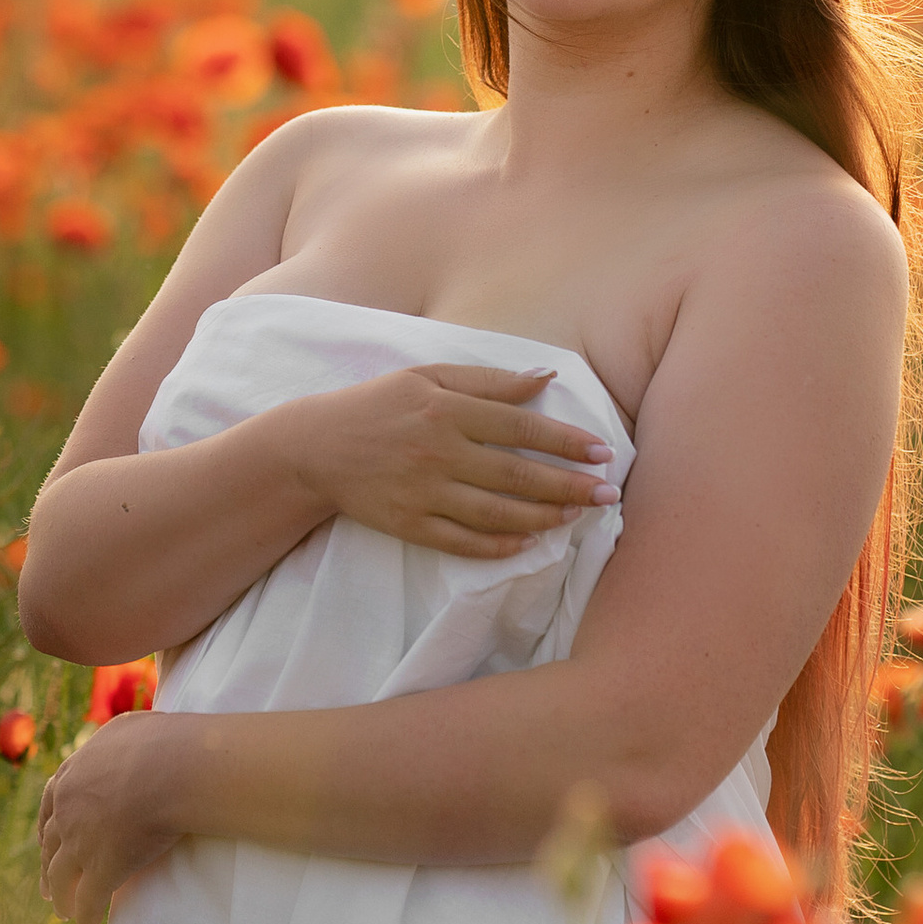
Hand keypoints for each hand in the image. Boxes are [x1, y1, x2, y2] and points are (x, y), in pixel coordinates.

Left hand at [38, 709, 192, 923]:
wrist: (174, 767)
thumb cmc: (161, 743)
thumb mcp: (128, 730)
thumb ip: (115, 740)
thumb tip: (123, 738)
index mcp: (72, 777)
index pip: (51, 806)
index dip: (49, 829)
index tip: (47, 844)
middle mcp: (69, 810)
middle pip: (51, 845)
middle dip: (48, 868)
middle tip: (47, 888)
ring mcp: (82, 842)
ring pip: (62, 877)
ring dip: (60, 898)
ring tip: (63, 913)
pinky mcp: (103, 869)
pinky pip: (90, 902)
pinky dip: (86, 920)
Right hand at [283, 361, 620, 558]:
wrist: (315, 447)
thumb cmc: (378, 405)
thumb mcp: (428, 377)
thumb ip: (488, 380)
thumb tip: (545, 377)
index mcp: (447, 410)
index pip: (521, 427)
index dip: (566, 441)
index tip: (601, 453)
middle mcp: (439, 452)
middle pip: (518, 474)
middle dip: (569, 486)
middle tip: (607, 494)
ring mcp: (424, 493)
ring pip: (497, 513)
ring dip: (543, 517)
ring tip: (575, 515)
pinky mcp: (409, 524)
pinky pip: (463, 542)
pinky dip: (499, 547)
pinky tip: (528, 544)